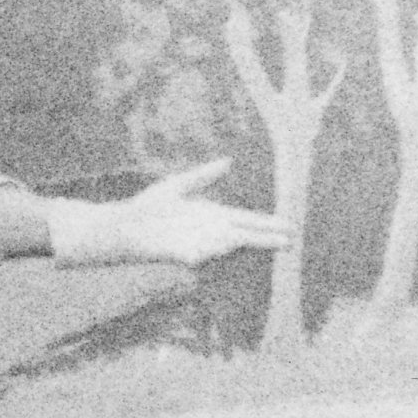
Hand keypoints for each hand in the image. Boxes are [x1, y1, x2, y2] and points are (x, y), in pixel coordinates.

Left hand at [49, 164, 292, 271]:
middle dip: (267, 238)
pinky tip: (230, 244)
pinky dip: (216, 249)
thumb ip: (204, 175)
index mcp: (213, 215)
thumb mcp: (180, 185)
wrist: (126, 225)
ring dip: (247, 242)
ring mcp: (199, 245)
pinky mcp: (184, 255)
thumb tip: (228, 162)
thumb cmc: (151, 206)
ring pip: (230, 244)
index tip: (289, 224)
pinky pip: (205, 253)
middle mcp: (211, 232)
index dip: (268, 223)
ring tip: (274, 243)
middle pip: (245, 235)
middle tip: (291, 242)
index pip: (247, 220)